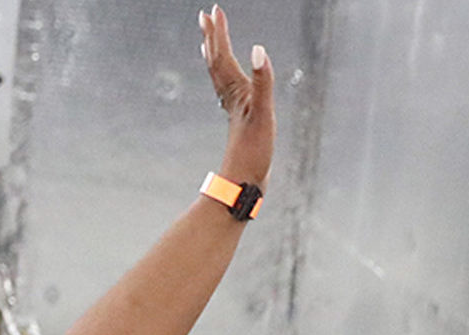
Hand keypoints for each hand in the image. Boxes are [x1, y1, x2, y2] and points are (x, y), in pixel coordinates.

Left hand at [198, 4, 274, 188]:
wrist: (243, 184)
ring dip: (214, 54)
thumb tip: (258, 49)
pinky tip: (226, 78)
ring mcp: (233, 108)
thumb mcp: (263, 114)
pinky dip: (224, 77)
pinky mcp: (238, 119)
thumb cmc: (253, 153)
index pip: (223, 55)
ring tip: (208, 39)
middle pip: (216, 61)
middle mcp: (230, 97)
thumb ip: (263, 81)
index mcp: (235, 92)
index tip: (214, 10)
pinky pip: (226, 90)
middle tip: (205, 15)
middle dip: (212, 37)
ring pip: (219, 75)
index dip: (219, 32)